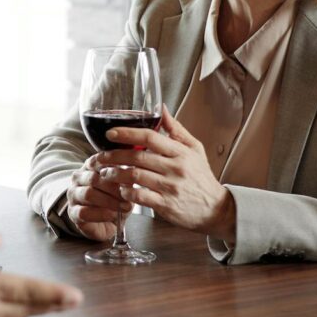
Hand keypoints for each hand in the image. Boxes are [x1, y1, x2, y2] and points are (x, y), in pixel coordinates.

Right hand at [65, 154, 131, 241]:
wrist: (106, 222)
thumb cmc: (115, 200)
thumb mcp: (124, 186)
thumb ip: (126, 179)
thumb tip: (133, 173)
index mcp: (90, 166)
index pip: (97, 161)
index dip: (112, 168)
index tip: (128, 175)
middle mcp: (78, 178)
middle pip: (93, 179)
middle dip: (113, 189)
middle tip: (129, 197)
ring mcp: (73, 195)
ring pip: (88, 194)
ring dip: (109, 202)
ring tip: (123, 207)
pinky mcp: (72, 212)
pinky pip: (84, 212)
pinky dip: (101, 214)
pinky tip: (112, 215)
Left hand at [94, 107, 235, 241]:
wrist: (216, 209)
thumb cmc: (201, 177)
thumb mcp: (194, 149)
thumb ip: (175, 129)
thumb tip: (161, 107)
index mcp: (181, 152)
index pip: (150, 137)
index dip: (128, 133)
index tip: (110, 133)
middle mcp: (176, 168)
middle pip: (138, 157)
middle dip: (114, 155)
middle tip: (100, 157)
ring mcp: (171, 187)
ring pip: (135, 176)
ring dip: (116, 174)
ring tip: (105, 173)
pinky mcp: (166, 205)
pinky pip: (140, 196)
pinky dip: (126, 192)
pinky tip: (121, 190)